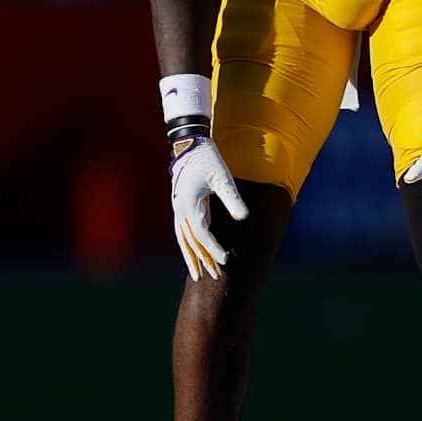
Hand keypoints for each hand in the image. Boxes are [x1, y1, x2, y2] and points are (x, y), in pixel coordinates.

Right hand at [169, 135, 249, 279]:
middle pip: (191, 242)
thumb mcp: (223, 177)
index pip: (203, 235)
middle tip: (215, 277)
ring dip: (191, 257)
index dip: (214, 250)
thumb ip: (232, 199)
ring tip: (197, 275)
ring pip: (183, 240)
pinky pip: (182, 232)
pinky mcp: (179, 205)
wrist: (188, 143)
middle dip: (203, 260)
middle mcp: (180, 210)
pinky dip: (187, 246)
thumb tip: (244, 218)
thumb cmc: (208, 159)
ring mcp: (177, 209)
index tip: (226, 261)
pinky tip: (194, 252)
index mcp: (190, 206)